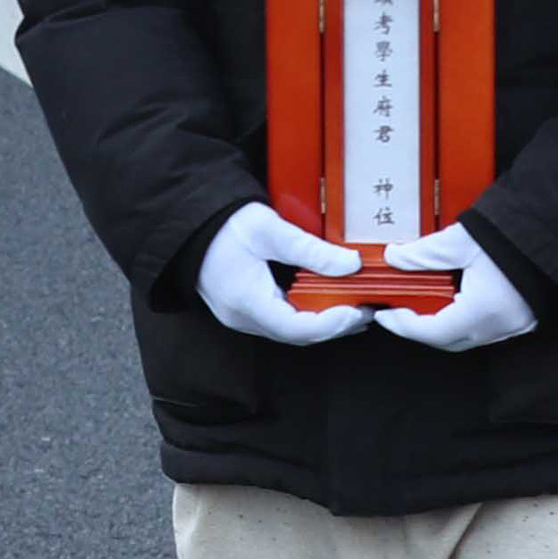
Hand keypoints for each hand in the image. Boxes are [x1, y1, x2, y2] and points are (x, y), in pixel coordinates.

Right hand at [196, 202, 369, 343]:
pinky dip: (307, 315)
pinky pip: (281, 320)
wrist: (191, 223)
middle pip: (297, 335)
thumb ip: (310, 250)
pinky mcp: (244, 308)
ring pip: (290, 330)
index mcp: (248, 302)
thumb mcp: (270, 230)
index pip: (297, 329)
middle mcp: (244, 318)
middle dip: (334, 326)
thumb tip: (350, 264)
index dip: (332, 324)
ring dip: (323, 322)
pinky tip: (325, 302)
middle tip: (366, 309)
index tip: (359, 310)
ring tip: (354, 307)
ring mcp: (242, 316)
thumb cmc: (225, 225)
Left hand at [377, 222, 536, 350]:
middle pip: (450, 340)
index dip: (404, 326)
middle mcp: (500, 327)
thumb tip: (395, 257)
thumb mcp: (461, 240)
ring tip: (427, 301)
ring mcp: (516, 324)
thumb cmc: (515, 232)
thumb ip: (424, 253)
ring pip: (469, 336)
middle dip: (422, 328)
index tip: (385, 315)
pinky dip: (467, 318)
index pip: (433, 332)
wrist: (557, 223)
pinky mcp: (526, 316)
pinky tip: (457, 299)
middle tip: (401, 310)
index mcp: (483, 312)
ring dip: (445, 324)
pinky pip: (488, 327)